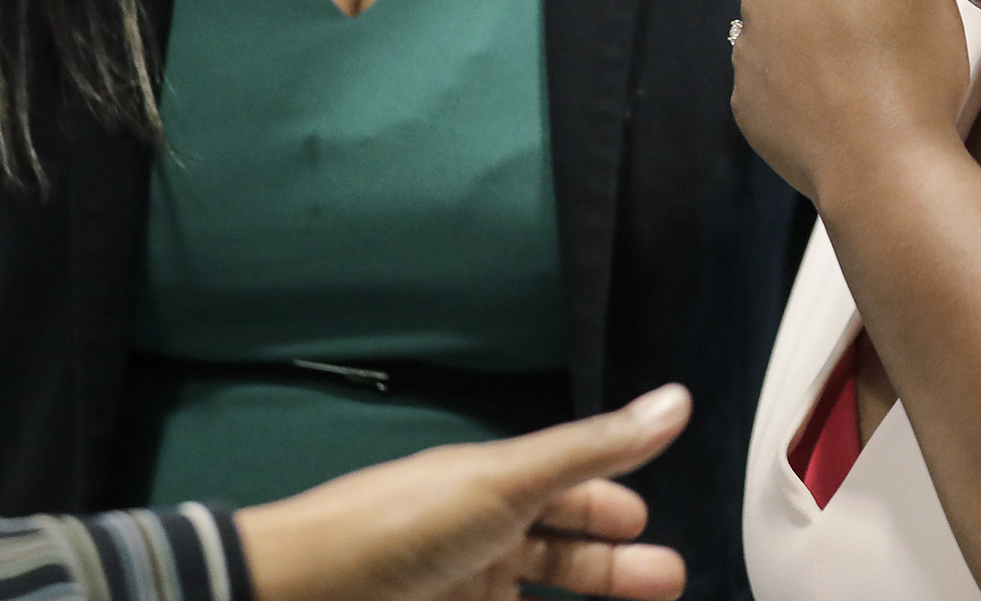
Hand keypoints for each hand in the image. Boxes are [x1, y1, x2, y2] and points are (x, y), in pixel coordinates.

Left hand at [235, 384, 690, 600]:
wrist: (302, 595)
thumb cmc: (406, 525)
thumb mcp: (509, 479)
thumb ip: (594, 449)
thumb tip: (678, 400)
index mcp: (494, 488)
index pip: (565, 489)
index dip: (607, 502)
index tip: (646, 522)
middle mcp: (479, 539)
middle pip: (559, 554)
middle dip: (612, 567)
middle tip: (666, 581)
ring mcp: (458, 591)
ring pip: (535, 600)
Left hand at [731, 0, 972, 202]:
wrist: (885, 171)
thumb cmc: (914, 65)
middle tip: (893, 39)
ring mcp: (745, 54)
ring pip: (793, 24)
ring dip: (824, 38)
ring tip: (870, 78)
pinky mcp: (745, 104)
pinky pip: (779, 75)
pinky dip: (807, 84)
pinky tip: (844, 107)